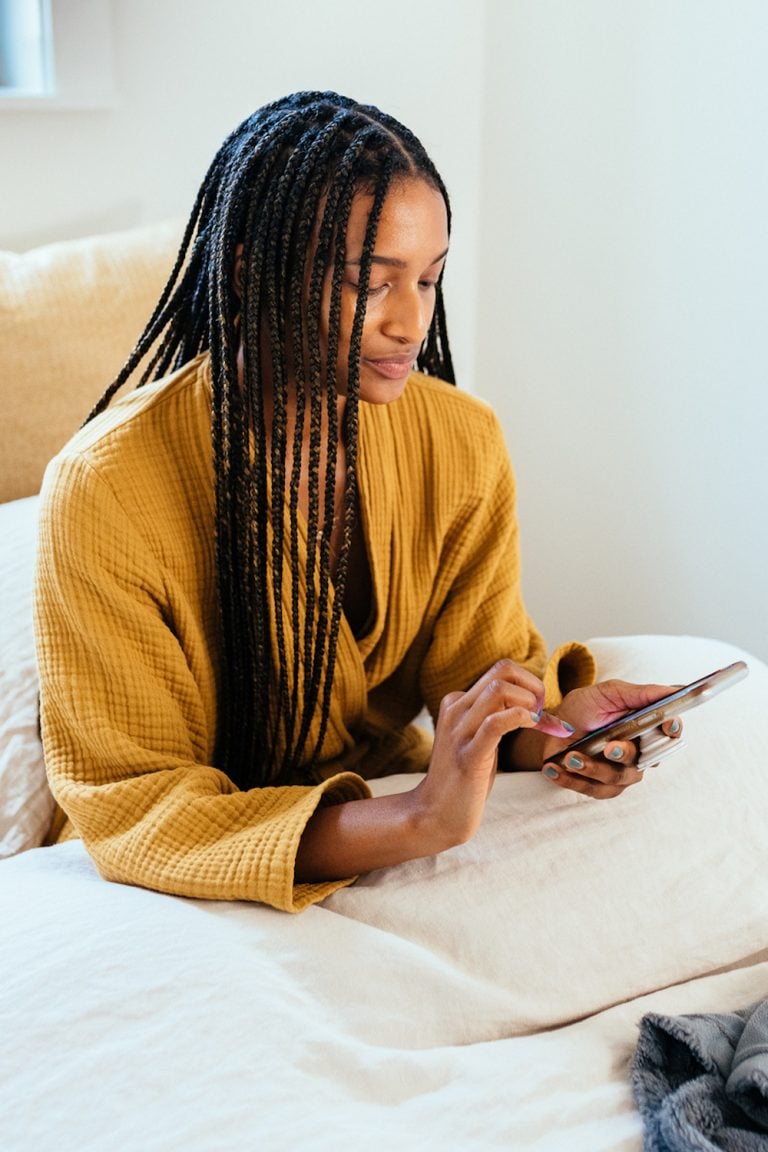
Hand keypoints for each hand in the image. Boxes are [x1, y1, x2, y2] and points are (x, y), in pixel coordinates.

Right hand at [416, 659, 574, 848]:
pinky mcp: (468, 756)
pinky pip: (496, 723)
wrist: (434, 815)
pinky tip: (531, 728)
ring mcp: (459, 731)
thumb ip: (496, 717)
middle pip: (502, 670)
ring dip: (529, 703)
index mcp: (458, 702)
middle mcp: (456, 709)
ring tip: (537, 724)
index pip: (501, 670)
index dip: (529, 684)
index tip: (540, 709)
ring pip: (500, 689)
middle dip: (533, 686)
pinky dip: (521, 718)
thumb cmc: (464, 779)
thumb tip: (536, 706)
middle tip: (542, 714)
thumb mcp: (479, 739)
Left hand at [539, 680, 683, 799]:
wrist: (551, 728)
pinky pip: (592, 790)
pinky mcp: (599, 787)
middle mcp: (636, 753)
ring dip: (593, 768)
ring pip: (617, 778)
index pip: (669, 733)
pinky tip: (555, 768)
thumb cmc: (582, 709)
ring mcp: (619, 773)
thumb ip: (641, 694)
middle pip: (643, 760)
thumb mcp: (608, 693)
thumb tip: (676, 689)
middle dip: (625, 754)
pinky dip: (572, 779)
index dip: (672, 730)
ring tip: (571, 757)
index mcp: (644, 729)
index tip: (666, 724)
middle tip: (609, 747)